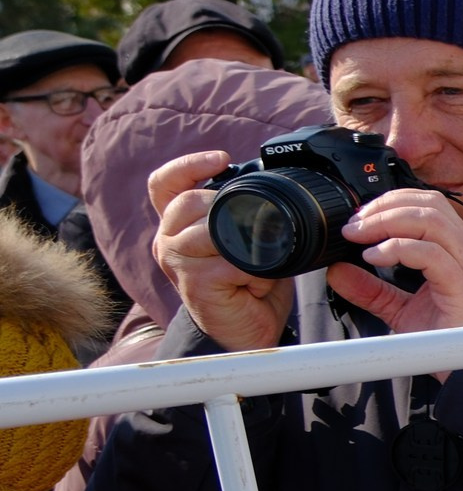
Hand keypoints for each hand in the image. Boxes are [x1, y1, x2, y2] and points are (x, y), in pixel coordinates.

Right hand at [150, 151, 292, 352]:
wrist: (248, 331)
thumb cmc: (247, 285)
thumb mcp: (245, 241)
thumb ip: (243, 214)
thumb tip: (268, 187)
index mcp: (178, 224)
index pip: (165, 184)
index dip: (188, 166)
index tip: (222, 159)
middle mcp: (168, 239)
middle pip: (190, 200)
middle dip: (230, 211)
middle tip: (254, 236)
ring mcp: (177, 261)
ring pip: (211, 228)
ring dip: (246, 246)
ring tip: (255, 266)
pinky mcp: (193, 281)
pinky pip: (230, 260)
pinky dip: (253, 269)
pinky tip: (254, 282)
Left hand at [329, 190, 462, 377]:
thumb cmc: (446, 338)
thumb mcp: (400, 308)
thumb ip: (371, 289)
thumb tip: (337, 271)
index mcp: (458, 251)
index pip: (430, 205)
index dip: (393, 202)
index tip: (361, 218)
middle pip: (430, 206)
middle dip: (386, 208)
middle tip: (354, 226)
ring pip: (432, 222)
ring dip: (388, 223)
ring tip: (360, 238)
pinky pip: (432, 255)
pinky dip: (398, 249)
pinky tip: (375, 257)